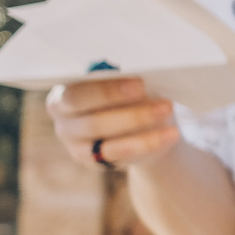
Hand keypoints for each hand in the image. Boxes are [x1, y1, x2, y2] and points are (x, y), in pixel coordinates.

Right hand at [48, 76, 180, 169]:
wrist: (139, 124)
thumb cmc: (129, 93)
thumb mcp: (126, 80)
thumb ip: (124, 77)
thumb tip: (138, 74)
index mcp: (63, 92)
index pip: (77, 93)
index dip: (108, 91)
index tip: (139, 84)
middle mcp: (63, 119)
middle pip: (91, 121)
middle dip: (129, 113)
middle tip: (164, 104)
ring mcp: (75, 143)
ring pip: (107, 141)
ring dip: (142, 127)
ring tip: (168, 113)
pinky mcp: (92, 160)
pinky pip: (120, 155)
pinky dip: (148, 143)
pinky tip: (171, 134)